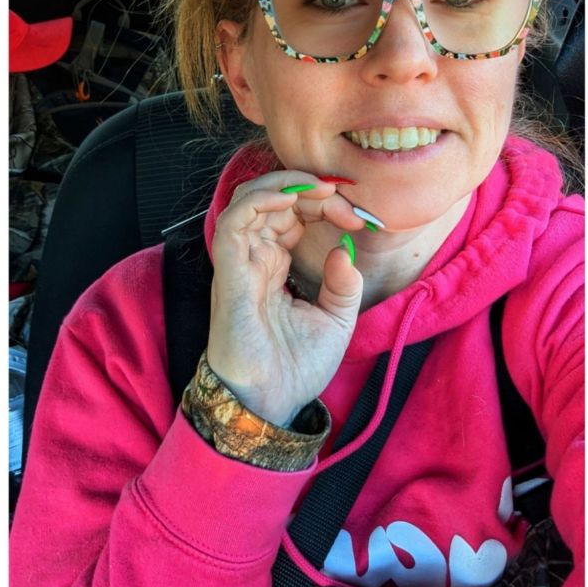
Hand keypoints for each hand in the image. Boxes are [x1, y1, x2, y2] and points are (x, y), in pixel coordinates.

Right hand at [206, 172, 364, 425]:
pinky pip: (234, 221)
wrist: (271, 401)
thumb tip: (345, 248)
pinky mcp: (229, 270)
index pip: (294, 216)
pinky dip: (260, 200)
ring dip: (286, 185)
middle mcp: (255, 258)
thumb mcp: (336, 320)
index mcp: (275, 266)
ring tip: (319, 189)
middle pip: (274, 201)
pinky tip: (290, 197)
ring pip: (249, 200)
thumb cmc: (296, 367)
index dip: (323, 205)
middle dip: (311, 191)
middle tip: (344, 200)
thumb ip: (344, 285)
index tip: (357, 215)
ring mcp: (240, 262)